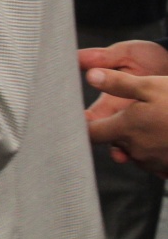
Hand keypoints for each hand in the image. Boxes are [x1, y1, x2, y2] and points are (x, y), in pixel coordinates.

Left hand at [80, 41, 167, 165]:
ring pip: (134, 152)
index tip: (79, 119)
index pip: (90, 135)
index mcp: (125, 129)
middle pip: (113, 142)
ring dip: (137, 140)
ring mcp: (154, 164)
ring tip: (154, 122)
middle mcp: (136, 151)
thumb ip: (117, 83)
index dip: (82, 127)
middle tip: (131, 113)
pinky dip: (155, 149)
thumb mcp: (150, 86)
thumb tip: (89, 75)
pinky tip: (164, 136)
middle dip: (116, 130)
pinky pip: (153, 161)